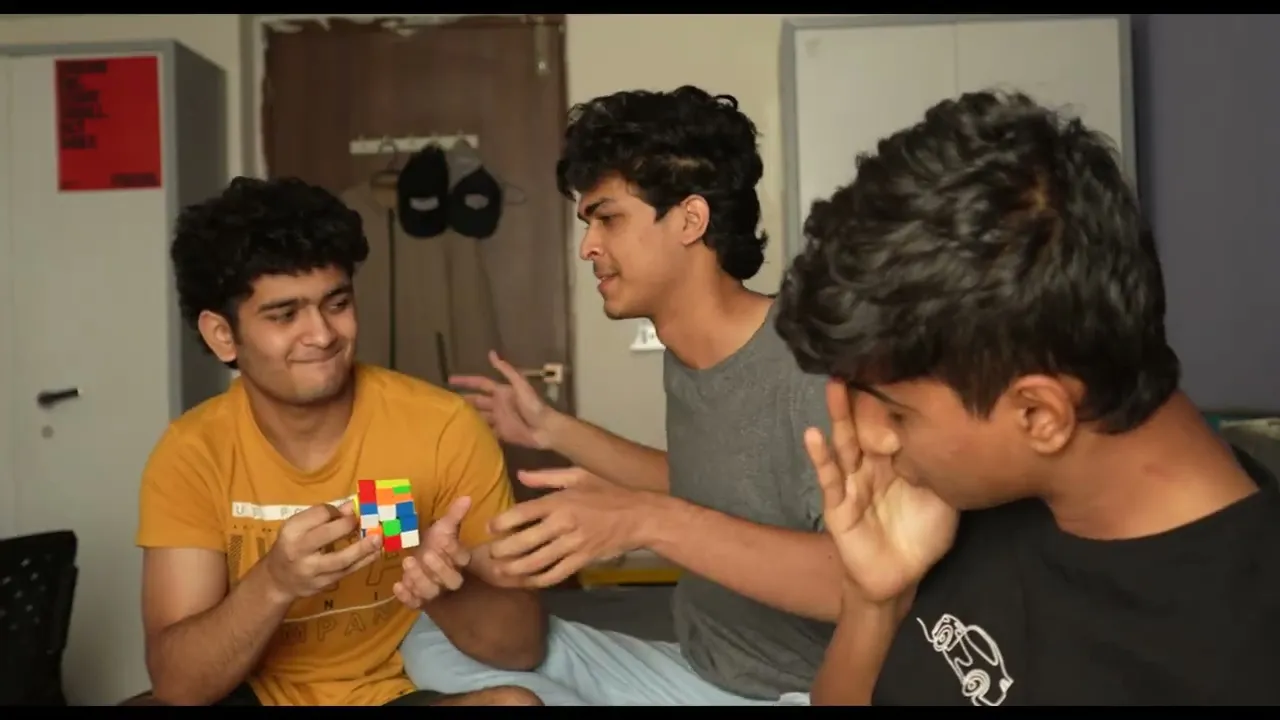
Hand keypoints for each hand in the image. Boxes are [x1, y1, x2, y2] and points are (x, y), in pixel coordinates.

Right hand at [264, 502, 382, 601]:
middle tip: (366, 520)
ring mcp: (310, 570)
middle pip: (326, 535)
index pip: (319, 514)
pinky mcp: (322, 584)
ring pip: (340, 559)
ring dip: (362, 548)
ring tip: (378, 539)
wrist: (278, 581)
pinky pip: (346, 572)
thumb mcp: (299, 527)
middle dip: (348, 526)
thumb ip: (323, 516)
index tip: (347, 511)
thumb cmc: (292, 546)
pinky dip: (363, 562)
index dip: (337, 511)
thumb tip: (352, 506)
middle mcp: (298, 550)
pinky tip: (375, 553)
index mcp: (292, 531)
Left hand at [394, 497, 473, 608]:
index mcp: (458, 561)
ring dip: (419, 579)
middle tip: (425, 555)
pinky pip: (414, 603)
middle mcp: (448, 579)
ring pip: (431, 592)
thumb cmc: (435, 542)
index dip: (454, 550)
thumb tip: (467, 497)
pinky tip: (397, 585)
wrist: (419, 556)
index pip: (462, 558)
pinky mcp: (417, 599)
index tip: (443, 539)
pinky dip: (406, 596)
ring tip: (407, 562)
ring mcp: (433, 590)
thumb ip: (455, 515)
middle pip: (451, 581)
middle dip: (439, 569)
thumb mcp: (443, 526)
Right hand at [449, 351, 557, 449]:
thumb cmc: (533, 405)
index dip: (466, 381)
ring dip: (467, 417)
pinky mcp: (501, 433)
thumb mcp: (520, 384)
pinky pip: (486, 433)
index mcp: (501, 391)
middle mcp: (497, 404)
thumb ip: (506, 370)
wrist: (544, 428)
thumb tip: (491, 353)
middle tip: (445, 402)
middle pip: (476, 401)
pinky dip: (476, 433)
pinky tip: (463, 434)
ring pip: (479, 417)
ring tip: (450, 418)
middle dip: (462, 400)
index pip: (480, 383)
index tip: (449, 380)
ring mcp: (498, 419)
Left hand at [486, 468, 641, 586]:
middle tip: (488, 554)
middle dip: (502, 550)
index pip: (523, 512)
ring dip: (514, 569)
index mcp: (560, 501)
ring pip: (536, 562)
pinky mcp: (582, 561)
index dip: (501, 522)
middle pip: (524, 541)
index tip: (489, 527)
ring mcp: (573, 545)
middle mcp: (564, 524)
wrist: (638, 516)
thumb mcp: (578, 475)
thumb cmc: (607, 492)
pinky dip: (539, 581)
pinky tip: (527, 581)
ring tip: (499, 571)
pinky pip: (556, 574)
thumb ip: (547, 476)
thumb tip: (519, 475)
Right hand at [804, 380, 958, 604]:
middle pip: (865, 423)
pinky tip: (813, 435)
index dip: (892, 394)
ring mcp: (852, 482)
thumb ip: (944, 465)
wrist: (903, 577)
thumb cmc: (922, 535)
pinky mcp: (838, 506)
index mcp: (898, 459)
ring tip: (835, 385)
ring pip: (845, 442)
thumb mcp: (945, 495)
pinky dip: (820, 457)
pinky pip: (830, 478)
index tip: (893, 360)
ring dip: (838, 414)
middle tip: (858, 357)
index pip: (893, 420)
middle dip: (862, 393)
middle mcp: (872, 464)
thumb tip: (963, 430)